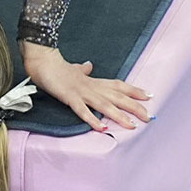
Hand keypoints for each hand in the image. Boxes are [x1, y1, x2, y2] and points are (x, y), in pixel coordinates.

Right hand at [21, 41, 150, 131]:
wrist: (42, 61)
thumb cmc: (57, 67)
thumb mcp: (75, 68)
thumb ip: (83, 69)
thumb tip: (89, 65)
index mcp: (93, 80)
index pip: (118, 85)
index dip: (133, 90)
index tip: (149, 96)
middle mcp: (91, 86)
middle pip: (117, 96)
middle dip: (133, 106)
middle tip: (148, 116)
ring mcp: (81, 92)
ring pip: (104, 105)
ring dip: (119, 115)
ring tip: (132, 125)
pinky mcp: (70, 97)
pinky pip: (82, 110)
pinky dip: (93, 119)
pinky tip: (102, 128)